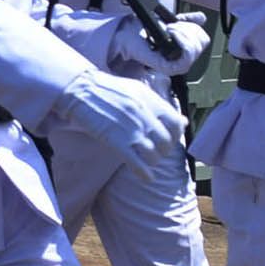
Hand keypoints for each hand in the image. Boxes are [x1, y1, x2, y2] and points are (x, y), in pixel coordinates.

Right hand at [53, 70, 183, 170]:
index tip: (168, 138)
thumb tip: (183, 122)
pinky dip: (144, 173)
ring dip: (153, 161)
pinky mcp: (116, 141)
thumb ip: (160, 106)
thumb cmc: (108, 89)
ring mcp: (131, 130)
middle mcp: (144, 116)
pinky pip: (137, 163)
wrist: (81, 89)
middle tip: (155, 151)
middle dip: (163, 150)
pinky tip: (145, 176)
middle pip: (166, 142)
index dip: (176, 135)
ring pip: (154, 155)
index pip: (176, 124)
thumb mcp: (137, 90)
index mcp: (151, 101)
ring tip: (146, 161)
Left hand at [111, 18, 212, 76]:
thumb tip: (202, 18)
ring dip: (183, 32)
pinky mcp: (170, 69)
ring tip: (169, 29)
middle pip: (202, 42)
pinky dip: (181, 41)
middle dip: (189, 27)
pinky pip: (187, 57)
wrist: (126, 33)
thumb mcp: (170, 21)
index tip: (179, 20)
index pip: (204, 39)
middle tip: (171, 25)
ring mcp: (177, 65)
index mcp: (184, 49)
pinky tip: (170, 34)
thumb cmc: (143, 29)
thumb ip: (186, 21)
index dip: (194, 26)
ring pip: (196, 48)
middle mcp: (183, 59)